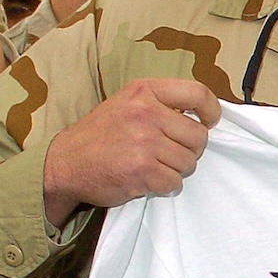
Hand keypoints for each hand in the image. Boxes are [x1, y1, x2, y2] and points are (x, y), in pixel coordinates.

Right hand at [43, 78, 221, 226]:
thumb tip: (202, 118)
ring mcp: (144, 142)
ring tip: (153, 165)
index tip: (208, 123)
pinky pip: (175, 182)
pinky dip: (165, 186)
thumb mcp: (127, 103)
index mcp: (144, 91)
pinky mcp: (142, 171)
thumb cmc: (100, 134)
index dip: (211, 111)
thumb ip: (161, 104)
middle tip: (169, 153)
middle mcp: (145, 113)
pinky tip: (147, 179)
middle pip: (198, 136)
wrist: (66, 163)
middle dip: (190, 149)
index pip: (197, 93)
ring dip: (176, 169)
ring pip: (189, 162)